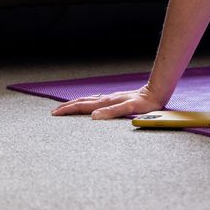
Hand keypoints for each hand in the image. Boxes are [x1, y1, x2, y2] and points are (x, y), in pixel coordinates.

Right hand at [51, 84, 165, 119]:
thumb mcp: (130, 109)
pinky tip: (88, 104)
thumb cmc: (145, 103)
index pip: (82, 106)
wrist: (156, 92)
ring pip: (88, 100)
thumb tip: (93, 116)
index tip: (55, 113)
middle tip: (54, 112)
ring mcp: (110, 98)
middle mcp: (106, 99)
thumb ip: (112, 112)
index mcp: (106, 102)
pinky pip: (96, 101)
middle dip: (67, 107)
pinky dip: (86, 102)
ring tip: (65, 107)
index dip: (68, 110)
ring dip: (75, 104)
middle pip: (82, 102)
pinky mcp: (115, 99)